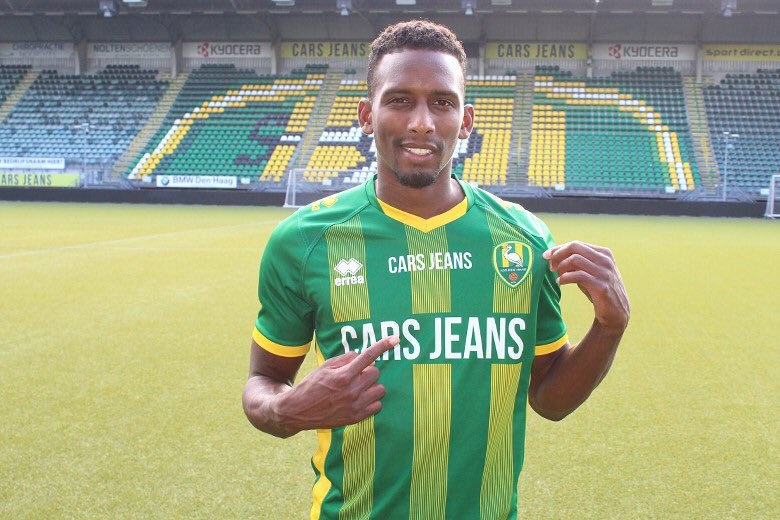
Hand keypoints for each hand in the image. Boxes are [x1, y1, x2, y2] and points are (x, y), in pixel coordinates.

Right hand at [273, 336, 398, 432]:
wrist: (298, 411)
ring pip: (380, 389)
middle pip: (376, 372)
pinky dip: (372, 400)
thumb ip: (345, 359)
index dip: (383, 345)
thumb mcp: (325, 366)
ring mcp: (356, 405)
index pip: (368, 356)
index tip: (394, 339)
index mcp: (344, 375)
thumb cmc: (311, 385)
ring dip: (372, 385)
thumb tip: (361, 356)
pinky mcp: (356, 417)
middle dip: (368, 370)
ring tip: (359, 386)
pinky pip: (378, 405)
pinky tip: (360, 398)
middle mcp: (352, 390)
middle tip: (357, 373)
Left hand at [544, 241, 629, 332]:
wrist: (616, 313)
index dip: (558, 248)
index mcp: (604, 253)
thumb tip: (553, 256)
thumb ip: (576, 263)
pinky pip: (578, 276)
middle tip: (550, 266)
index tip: (546, 256)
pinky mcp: (601, 286)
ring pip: (575, 259)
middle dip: (558, 255)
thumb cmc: (598, 290)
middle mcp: (606, 260)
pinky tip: (560, 282)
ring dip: (561, 267)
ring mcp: (604, 272)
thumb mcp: (589, 273)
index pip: (576, 244)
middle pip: (575, 247)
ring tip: (557, 276)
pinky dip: (565, 278)